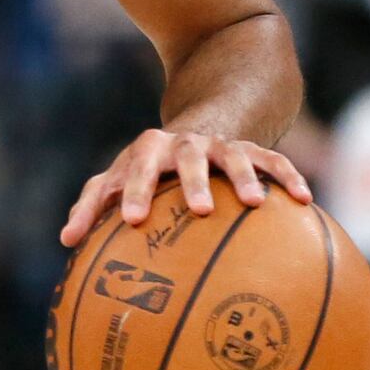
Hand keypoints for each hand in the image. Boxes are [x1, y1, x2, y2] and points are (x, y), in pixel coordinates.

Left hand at [57, 128, 313, 246]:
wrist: (197, 126)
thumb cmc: (148, 169)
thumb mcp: (119, 179)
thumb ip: (92, 206)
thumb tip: (66, 243)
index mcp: (147, 152)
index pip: (134, 169)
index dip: (131, 191)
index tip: (131, 219)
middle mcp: (185, 145)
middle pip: (186, 158)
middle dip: (191, 181)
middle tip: (199, 209)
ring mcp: (221, 146)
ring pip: (234, 156)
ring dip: (243, 177)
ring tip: (254, 203)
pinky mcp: (254, 150)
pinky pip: (274, 160)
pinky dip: (287, 176)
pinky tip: (303, 200)